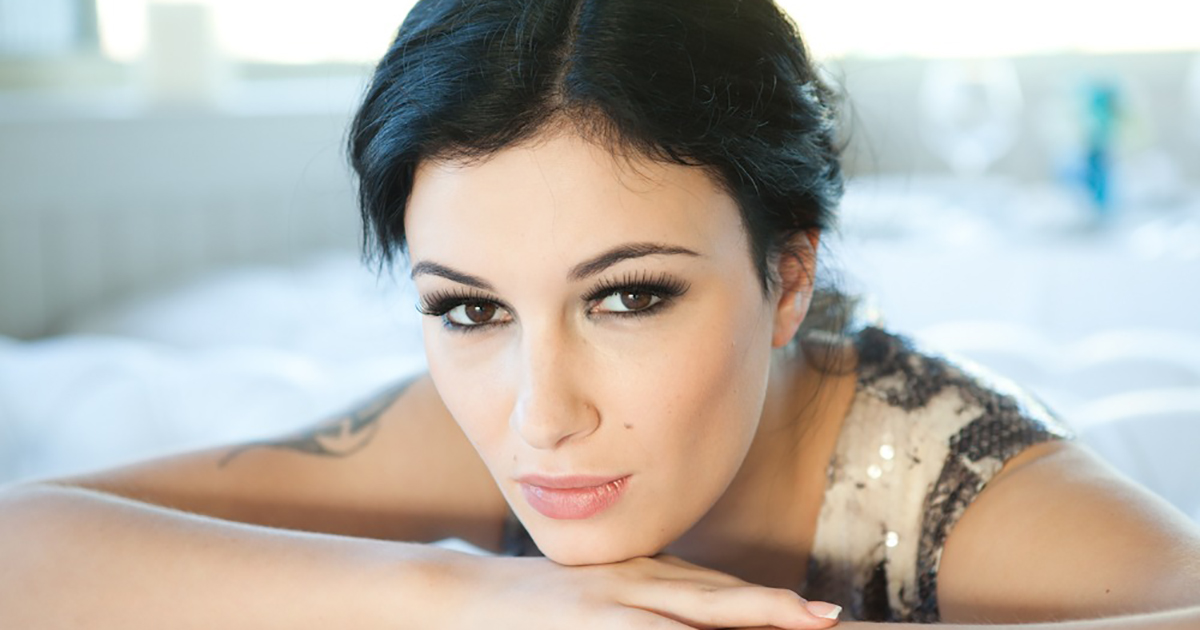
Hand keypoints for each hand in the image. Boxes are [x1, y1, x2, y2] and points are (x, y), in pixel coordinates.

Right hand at [438, 551, 841, 629]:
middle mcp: (633, 582)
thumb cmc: (537, 607)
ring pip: (690, 616)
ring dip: (746, 617)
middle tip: (827, 619)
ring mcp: (610, 602)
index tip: (815, 616)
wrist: (465, 597)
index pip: (716, 590)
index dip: (768, 604)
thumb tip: (694, 615)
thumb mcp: (599, 594)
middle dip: (774, 610)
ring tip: (799, 621)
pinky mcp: (589, 622)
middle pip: (716, 598)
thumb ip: (648, 603)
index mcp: (641, 575)